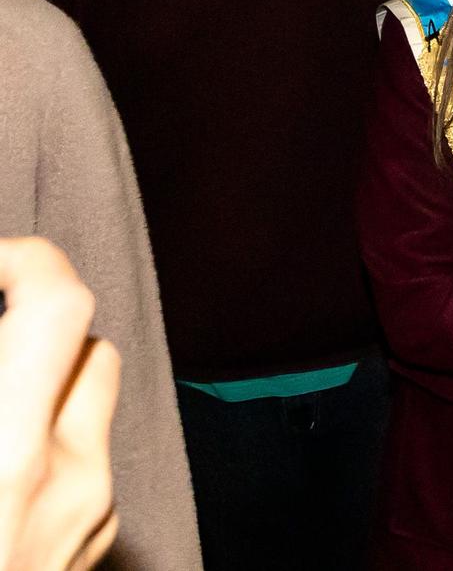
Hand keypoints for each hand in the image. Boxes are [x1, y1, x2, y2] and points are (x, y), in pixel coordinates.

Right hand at [0, 238, 119, 570]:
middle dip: (32, 323)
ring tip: (1, 389)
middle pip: (86, 343)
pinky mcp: (95, 543)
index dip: (25, 259)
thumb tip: (4, 329)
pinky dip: (46, 442)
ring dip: (43, 382)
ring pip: (91, 402)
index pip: (59, 303)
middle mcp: (69, 477)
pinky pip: (86, 462)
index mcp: (9, 456)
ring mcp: (91, 515)